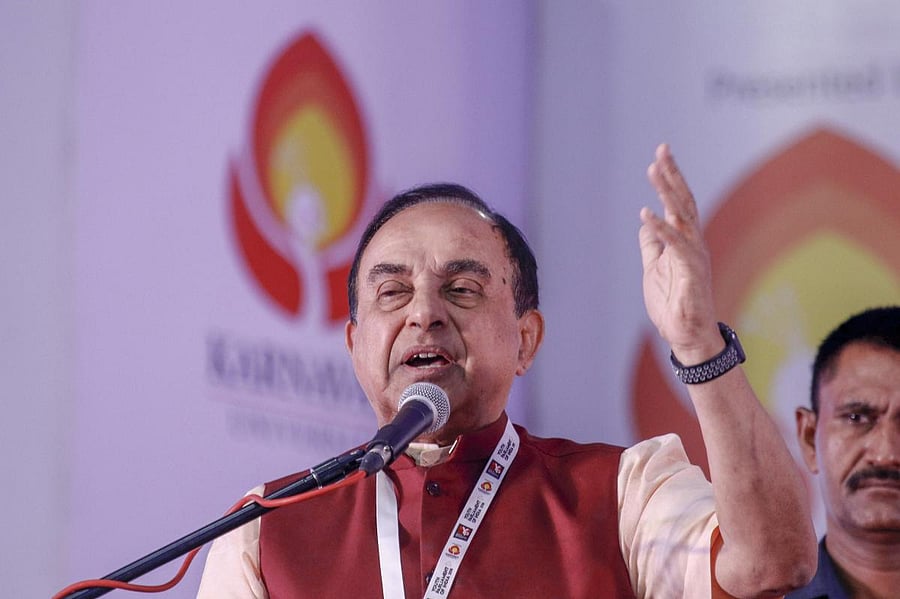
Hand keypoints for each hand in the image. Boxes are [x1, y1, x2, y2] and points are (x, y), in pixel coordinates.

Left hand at [639, 144, 721, 362]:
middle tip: (662, 150)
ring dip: (667, 192)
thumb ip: (651, 245)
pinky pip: (675, 246)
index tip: (661, 154)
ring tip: (654, 170)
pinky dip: (660, 229)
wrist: (687, 336)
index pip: (678, 202)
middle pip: (683, 201)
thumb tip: (645, 224)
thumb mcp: (654, 268)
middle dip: (672, 175)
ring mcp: (694, 256)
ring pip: (682, 216)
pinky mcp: (691, 272)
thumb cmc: (673, 304)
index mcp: (684, 241)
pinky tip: (646, 214)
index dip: (670, 178)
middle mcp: (692, 243)